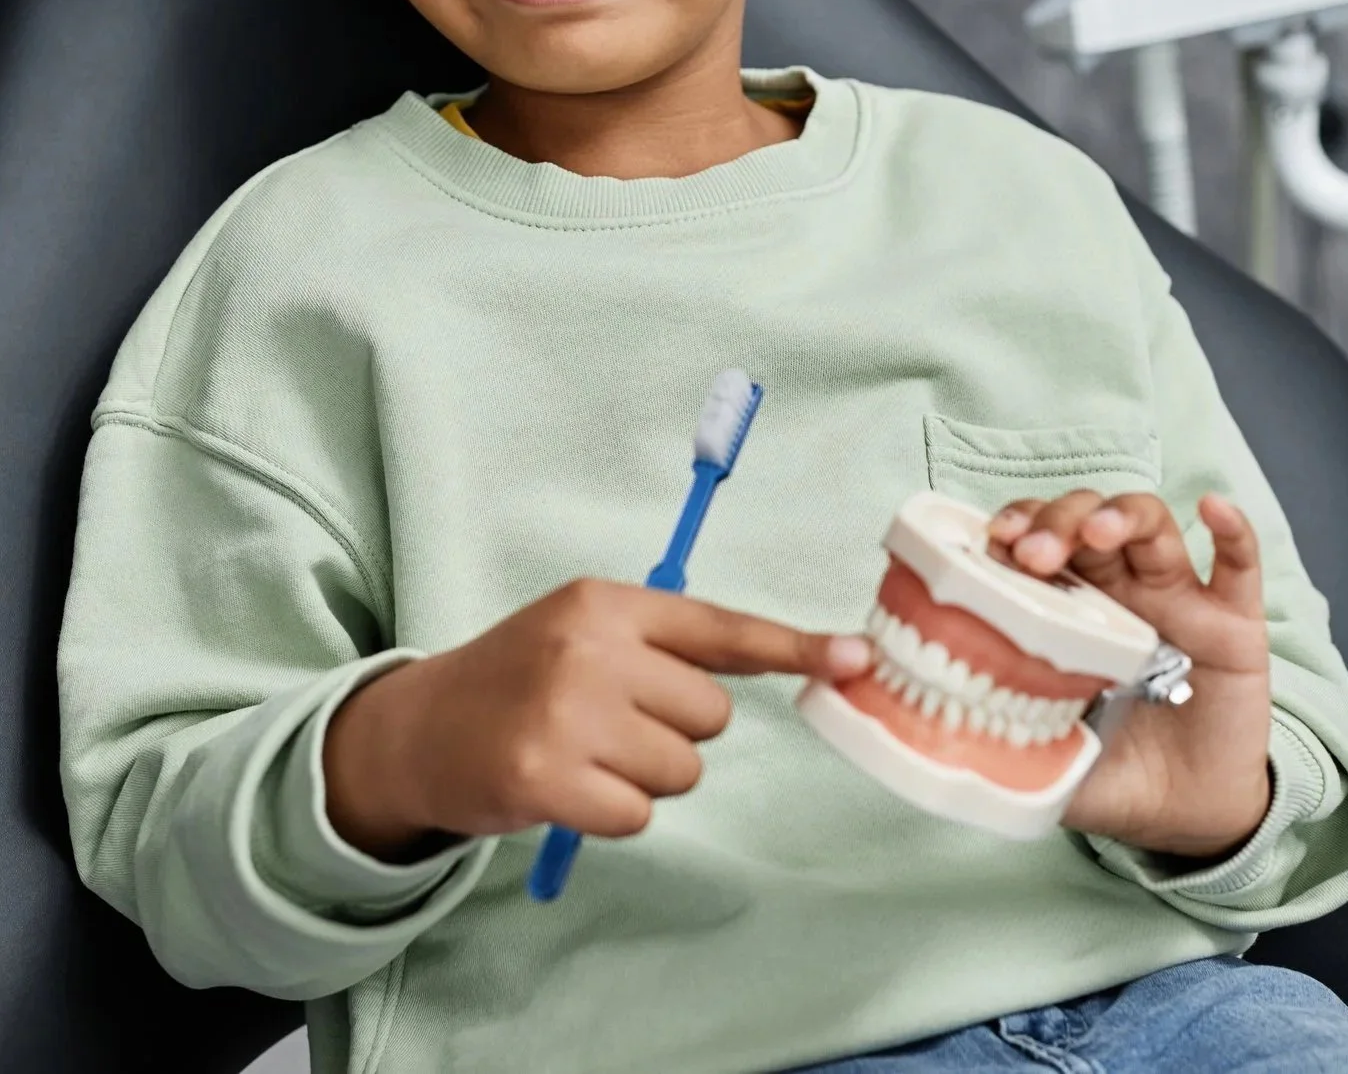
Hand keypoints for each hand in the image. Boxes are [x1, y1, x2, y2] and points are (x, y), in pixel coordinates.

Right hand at [324, 580, 871, 860]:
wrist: (421, 729)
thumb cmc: (522, 678)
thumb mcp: (586, 632)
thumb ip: (670, 644)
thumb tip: (786, 659)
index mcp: (605, 603)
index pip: (719, 629)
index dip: (794, 647)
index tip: (856, 660)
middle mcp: (590, 649)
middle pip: (710, 713)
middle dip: (673, 729)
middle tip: (611, 723)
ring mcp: (566, 713)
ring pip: (681, 768)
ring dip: (645, 775)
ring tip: (587, 753)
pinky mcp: (546, 779)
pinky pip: (639, 814)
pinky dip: (613, 812)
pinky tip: (569, 787)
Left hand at [989, 491, 1271, 859]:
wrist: (1188, 816)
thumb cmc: (1110, 772)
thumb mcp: (1046, 758)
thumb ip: (1000, 744)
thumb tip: (936, 740)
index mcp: (1067, 606)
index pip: (1035, 537)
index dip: (1015, 526)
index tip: (993, 541)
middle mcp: (1119, 588)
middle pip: (1086, 517)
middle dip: (1057, 522)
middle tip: (1035, 555)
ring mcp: (1178, 599)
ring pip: (1151, 525)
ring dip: (1121, 515)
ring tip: (1097, 532)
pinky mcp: (1234, 625)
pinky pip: (1240, 565)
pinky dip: (1233, 531)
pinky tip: (1214, 510)